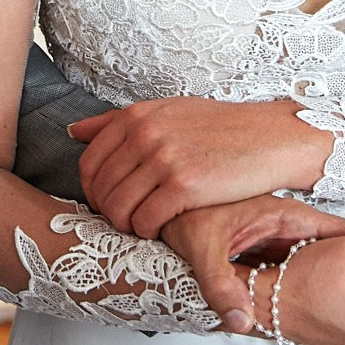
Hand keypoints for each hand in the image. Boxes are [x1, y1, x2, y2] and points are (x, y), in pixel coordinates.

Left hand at [71, 97, 327, 237]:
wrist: (270, 137)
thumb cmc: (219, 128)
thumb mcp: (166, 112)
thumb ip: (116, 121)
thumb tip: (74, 131)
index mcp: (136, 115)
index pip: (89, 162)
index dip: (92, 190)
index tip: (106, 202)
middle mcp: (145, 134)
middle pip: (101, 188)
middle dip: (107, 211)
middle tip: (125, 220)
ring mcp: (164, 159)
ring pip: (118, 208)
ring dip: (125, 225)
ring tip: (142, 227)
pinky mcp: (185, 185)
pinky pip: (145, 220)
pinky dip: (147, 232)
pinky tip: (160, 230)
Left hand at [162, 193, 344, 335]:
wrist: (167, 210)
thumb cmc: (185, 213)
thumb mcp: (202, 246)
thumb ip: (219, 281)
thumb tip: (241, 319)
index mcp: (286, 217)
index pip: (344, 232)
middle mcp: (294, 232)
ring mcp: (290, 249)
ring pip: (333, 278)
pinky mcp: (279, 265)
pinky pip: (310, 292)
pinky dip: (322, 321)